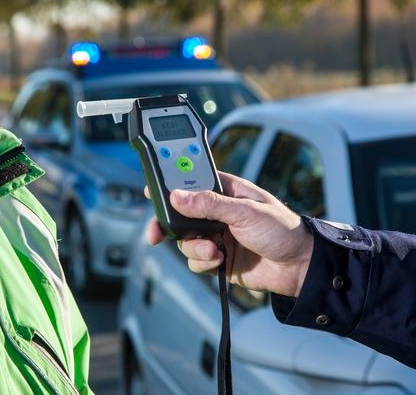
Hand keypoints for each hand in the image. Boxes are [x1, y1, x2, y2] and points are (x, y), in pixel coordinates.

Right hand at [146, 172, 312, 297]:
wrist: (299, 268)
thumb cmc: (282, 229)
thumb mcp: (246, 212)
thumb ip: (210, 204)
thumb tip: (177, 196)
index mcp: (225, 191)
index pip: (190, 182)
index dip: (169, 186)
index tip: (150, 191)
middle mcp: (217, 212)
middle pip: (179, 214)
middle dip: (168, 225)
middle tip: (157, 234)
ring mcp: (216, 235)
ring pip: (185, 240)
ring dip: (193, 248)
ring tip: (214, 251)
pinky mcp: (218, 258)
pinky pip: (196, 260)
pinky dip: (203, 262)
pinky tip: (219, 261)